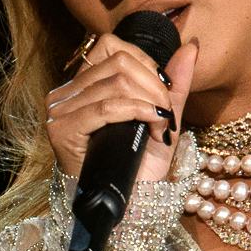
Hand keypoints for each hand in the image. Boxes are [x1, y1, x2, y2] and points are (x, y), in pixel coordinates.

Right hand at [44, 34, 200, 183]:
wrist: (129, 204)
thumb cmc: (140, 164)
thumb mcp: (163, 116)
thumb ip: (175, 82)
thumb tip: (191, 46)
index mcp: (83, 85)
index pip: (112, 46)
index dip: (146, 63)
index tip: (162, 94)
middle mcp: (66, 93)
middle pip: (119, 62)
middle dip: (154, 87)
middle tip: (166, 115)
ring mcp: (59, 110)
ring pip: (117, 81)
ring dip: (150, 103)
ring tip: (160, 127)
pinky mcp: (61, 129)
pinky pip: (107, 106)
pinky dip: (137, 111)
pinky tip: (152, 126)